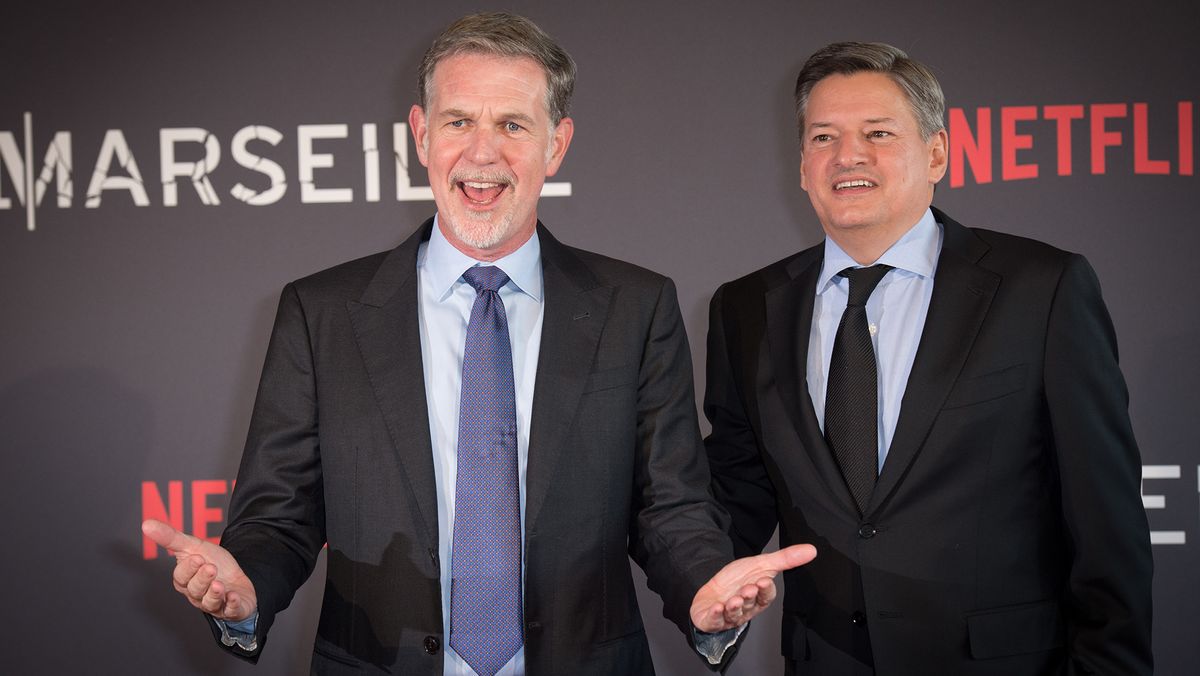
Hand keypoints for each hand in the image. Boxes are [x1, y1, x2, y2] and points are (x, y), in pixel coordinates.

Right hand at [142, 519, 257, 621]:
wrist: (236, 576)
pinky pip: (231, 611)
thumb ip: (170, 537)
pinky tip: (234, 597)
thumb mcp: (193, 546)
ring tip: (219, 585)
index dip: (189, 568)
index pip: (182, 577)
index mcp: (186, 580)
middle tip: (210, 567)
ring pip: (209, 603)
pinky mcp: (232, 610)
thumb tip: (146, 524)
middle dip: (203, 579)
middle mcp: (198, 595)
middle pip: (195, 589)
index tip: (197, 557)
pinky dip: (232, 605)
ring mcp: (214, 604)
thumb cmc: (211, 562)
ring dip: (214, 594)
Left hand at [690, 544, 816, 632]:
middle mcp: (746, 609)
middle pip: (750, 605)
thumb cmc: (738, 580)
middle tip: (748, 588)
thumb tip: (812, 550)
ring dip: (734, 607)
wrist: (713, 589)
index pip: (766, 596)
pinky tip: (716, 607)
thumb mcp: (761, 565)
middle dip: (749, 597)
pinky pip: (714, 621)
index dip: (765, 590)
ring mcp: (729, 616)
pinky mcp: (712, 620)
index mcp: (759, 598)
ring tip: (733, 600)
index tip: (763, 581)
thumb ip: (785, 559)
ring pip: (734, 614)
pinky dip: (715, 615)